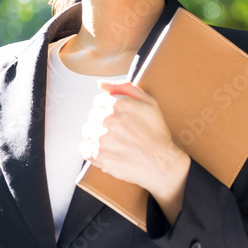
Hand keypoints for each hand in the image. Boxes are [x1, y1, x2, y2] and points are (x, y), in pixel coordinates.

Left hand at [80, 81, 190, 221]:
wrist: (162, 163)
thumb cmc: (156, 132)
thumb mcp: (149, 102)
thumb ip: (125, 87)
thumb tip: (101, 84)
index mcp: (118, 104)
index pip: (98, 101)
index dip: (108, 109)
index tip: (118, 118)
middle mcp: (108, 120)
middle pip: (92, 116)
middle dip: (103, 122)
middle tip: (118, 131)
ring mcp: (102, 139)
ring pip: (88, 131)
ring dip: (97, 135)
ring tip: (113, 142)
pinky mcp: (99, 157)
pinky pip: (85, 149)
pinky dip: (93, 151)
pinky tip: (107, 151)